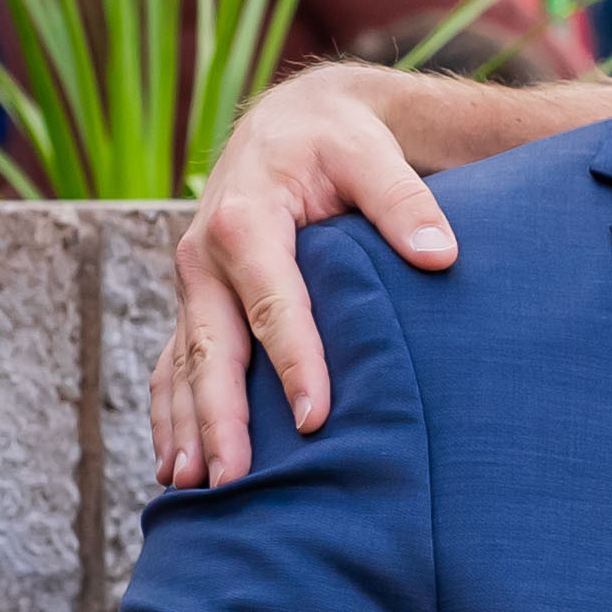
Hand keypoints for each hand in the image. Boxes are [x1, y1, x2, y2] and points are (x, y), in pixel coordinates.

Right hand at [151, 64, 451, 489]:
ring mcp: (193, 283)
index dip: (294, 363)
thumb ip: (404, 201)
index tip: (314, 419)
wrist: (288, 123)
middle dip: (221, 416)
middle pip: (212, 348)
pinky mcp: (195, 301)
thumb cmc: (336, 140)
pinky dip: (171, 413)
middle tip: (235, 480)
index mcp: (244, 220)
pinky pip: (173, 364)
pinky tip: (174, 464)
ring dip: (186, 426)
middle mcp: (203, 256)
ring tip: (195, 488)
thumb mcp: (372, 153)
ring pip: (183, 364)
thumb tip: (441, 253)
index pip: (273, 304)